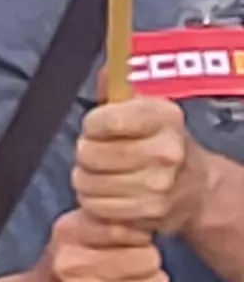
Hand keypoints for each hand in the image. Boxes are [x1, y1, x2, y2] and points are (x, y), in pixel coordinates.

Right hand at [25, 207, 170, 281]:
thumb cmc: (63, 268)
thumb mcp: (74, 231)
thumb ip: (109, 219)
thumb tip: (151, 216)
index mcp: (70, 234)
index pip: (133, 228)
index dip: (138, 236)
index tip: (129, 242)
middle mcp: (76, 265)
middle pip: (149, 258)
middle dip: (147, 261)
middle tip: (131, 265)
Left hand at [72, 97, 217, 235]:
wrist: (195, 187)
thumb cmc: (159, 143)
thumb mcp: (144, 109)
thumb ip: (118, 88)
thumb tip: (105, 70)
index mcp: (163, 117)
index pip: (105, 120)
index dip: (92, 125)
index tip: (98, 128)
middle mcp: (165, 150)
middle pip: (89, 154)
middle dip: (86, 154)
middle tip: (99, 155)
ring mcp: (159, 183)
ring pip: (87, 182)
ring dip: (87, 180)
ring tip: (105, 175)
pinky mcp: (149, 211)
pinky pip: (96, 207)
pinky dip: (95, 203)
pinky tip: (111, 194)